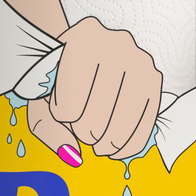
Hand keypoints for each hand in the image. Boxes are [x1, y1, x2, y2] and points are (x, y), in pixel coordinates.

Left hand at [26, 17, 162, 166]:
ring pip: (122, 124)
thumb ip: (48, 129)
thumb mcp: (41, 96)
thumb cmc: (59, 75)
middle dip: (85, 132)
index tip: (59, 107)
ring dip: (105, 141)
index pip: (70, 103)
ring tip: (96, 136)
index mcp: (81, 40)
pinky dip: (128, 146)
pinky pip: (145, 125)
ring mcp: (140, 61)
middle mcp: (116, 45)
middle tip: (80, 127)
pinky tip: (115, 150)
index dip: (62, 116)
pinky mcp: (155, 79)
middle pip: (97, 117)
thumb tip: (73, 155)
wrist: (85, 50)